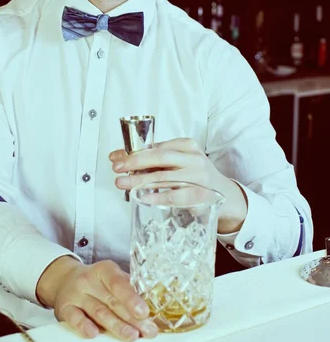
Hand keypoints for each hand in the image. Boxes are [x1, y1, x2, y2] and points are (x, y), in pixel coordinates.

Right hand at [36, 256, 157, 341]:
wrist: (66, 280)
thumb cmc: (97, 282)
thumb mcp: (111, 278)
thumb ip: (129, 288)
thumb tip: (153, 304)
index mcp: (104, 270)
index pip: (118, 283)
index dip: (132, 298)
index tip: (144, 311)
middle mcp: (89, 280)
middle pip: (112, 301)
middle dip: (131, 318)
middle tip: (147, 330)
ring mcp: (76, 294)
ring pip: (98, 312)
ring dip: (116, 326)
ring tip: (132, 335)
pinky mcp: (65, 308)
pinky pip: (75, 318)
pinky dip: (84, 326)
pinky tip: (94, 333)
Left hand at [109, 138, 247, 233]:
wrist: (224, 193)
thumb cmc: (195, 175)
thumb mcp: (180, 161)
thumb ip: (156, 159)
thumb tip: (121, 158)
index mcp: (187, 145)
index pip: (156, 147)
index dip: (133, 152)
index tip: (115, 157)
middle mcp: (193, 158)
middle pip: (160, 158)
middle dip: (134, 162)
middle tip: (117, 168)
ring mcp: (198, 177)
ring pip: (163, 177)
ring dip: (139, 180)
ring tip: (122, 183)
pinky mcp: (200, 195)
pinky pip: (174, 196)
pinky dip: (155, 196)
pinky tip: (141, 197)